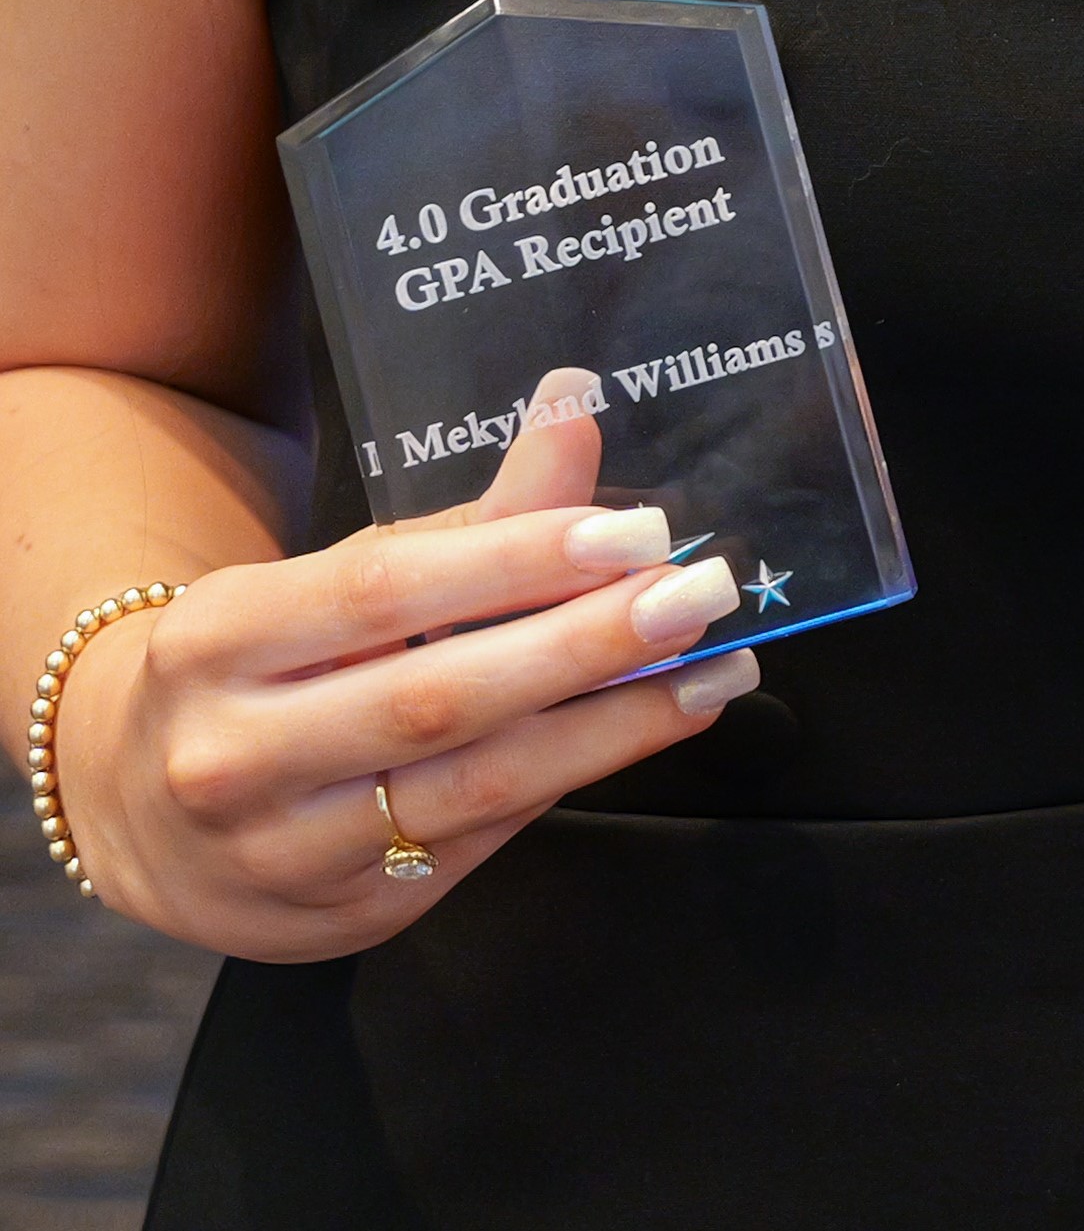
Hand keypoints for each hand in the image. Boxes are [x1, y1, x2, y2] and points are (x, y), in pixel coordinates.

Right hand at [61, 370, 760, 958]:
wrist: (130, 799)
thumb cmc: (265, 659)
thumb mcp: (341, 574)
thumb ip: (477, 515)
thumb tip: (578, 406)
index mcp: (221, 639)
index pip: (386, 593)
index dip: (518, 561)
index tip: (637, 531)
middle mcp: (233, 755)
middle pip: (437, 701)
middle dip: (588, 647)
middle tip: (700, 596)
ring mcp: (279, 853)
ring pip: (469, 789)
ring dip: (612, 730)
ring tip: (713, 675)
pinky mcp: (336, 917)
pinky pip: (472, 841)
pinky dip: (566, 781)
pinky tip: (639, 730)